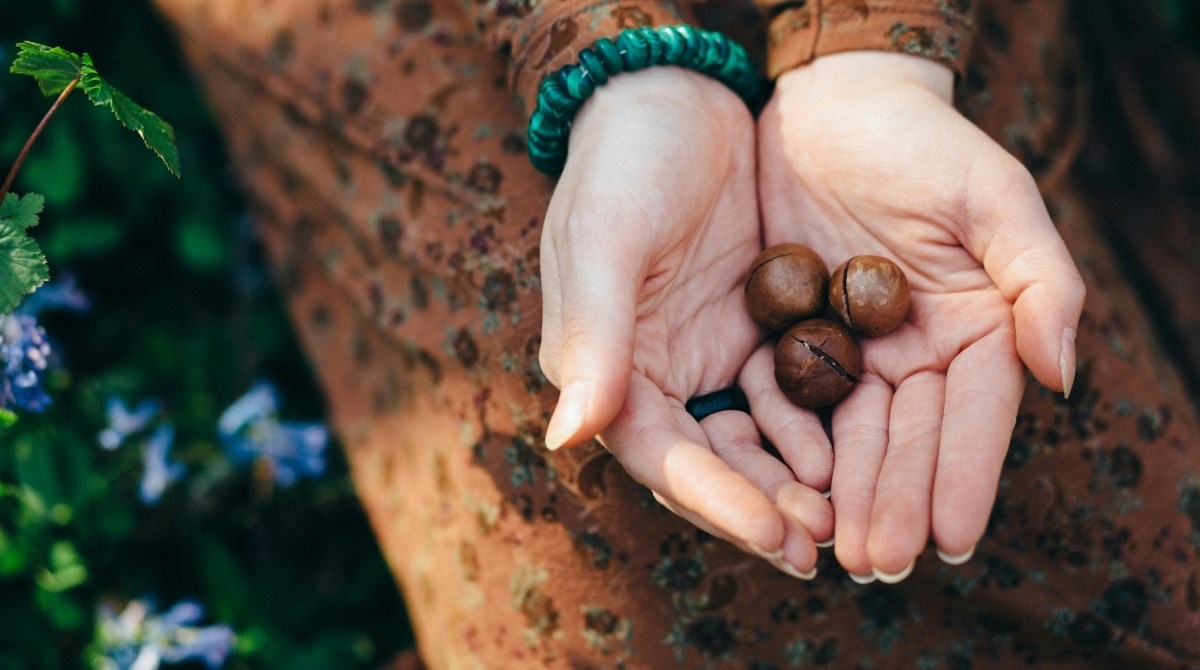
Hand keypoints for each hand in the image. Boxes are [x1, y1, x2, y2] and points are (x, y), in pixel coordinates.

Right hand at [539, 68, 831, 575]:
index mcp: (607, 368)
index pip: (661, 455)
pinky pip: (787, 394)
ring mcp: (705, 356)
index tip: (774, 533)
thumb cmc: (625, 162)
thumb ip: (593, 337)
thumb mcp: (605, 238)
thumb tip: (567, 436)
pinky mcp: (750, 332)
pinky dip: (815, 426)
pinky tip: (854, 448)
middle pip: (709, 464)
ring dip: (793, 481)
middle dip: (763, 507)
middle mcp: (651, 377)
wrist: (673, 97)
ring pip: (752, 441)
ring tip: (847, 513)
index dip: (715, 500)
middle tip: (824, 543)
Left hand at [757, 52, 1084, 579]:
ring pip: (849, 434)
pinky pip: (787, 400)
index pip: (974, 415)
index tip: (954, 540)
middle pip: (908, 438)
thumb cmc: (923, 142)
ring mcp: (855, 352)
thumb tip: (1063, 374)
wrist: (833, 106)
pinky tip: (779, 489)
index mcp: (977, 329)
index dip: (964, 475)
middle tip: (878, 562)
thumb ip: (1037, 278)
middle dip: (896, 502)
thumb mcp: (992, 195)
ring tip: (832, 548)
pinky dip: (785, 445)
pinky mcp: (793, 339)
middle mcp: (918, 353)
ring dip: (844, 494)